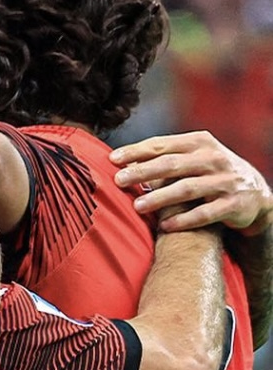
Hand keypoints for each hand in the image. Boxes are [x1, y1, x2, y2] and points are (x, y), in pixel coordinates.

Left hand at [110, 132, 272, 233]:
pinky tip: (164, 226)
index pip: (163, 145)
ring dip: (160, 198)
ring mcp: (225, 182)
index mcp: (200, 143)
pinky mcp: (234, 205)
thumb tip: (122, 162)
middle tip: (118, 181)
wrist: (255, 192)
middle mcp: (213, 159)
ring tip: (137, 206)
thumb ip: (165, 156)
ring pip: (188, 189)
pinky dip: (184, 221)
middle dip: (143, 172)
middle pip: (172, 165)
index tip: (112, 159)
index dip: (137, 151)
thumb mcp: (194, 157)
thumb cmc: (211, 172)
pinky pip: (205, 214)